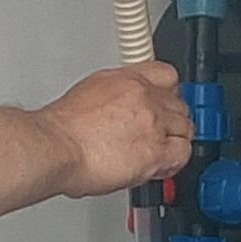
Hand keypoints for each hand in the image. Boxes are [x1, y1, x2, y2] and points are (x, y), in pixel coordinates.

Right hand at [40, 59, 195, 197]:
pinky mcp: (155, 151)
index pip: (166, 75)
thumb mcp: (88, 94)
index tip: (164, 103)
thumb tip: (121, 110)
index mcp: (126, 80)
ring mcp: (152, 123)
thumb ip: (114, 98)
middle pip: (178, 104)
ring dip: (174, 141)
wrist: (56, 147)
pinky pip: (183, 153)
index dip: (168, 93)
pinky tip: (160, 166)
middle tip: (158, 135)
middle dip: (170, 121)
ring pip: (184, 128)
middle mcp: (143, 97)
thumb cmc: (61, 130)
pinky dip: (175, 161)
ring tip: (157, 152)